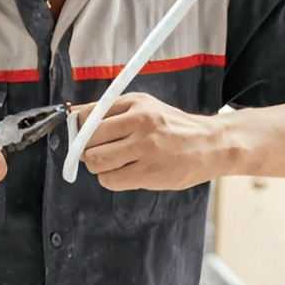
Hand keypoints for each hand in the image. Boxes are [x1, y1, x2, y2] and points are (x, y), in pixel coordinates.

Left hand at [76, 93, 231, 190]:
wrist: (212, 144)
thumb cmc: (174, 127)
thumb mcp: (146, 106)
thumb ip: (111, 111)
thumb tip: (72, 115)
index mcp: (136, 104)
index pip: (88, 115)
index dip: (77, 129)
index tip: (79, 135)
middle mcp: (140, 123)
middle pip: (87, 141)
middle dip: (86, 149)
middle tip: (98, 151)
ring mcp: (145, 149)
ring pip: (96, 162)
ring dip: (98, 166)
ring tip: (113, 162)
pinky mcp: (148, 173)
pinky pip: (110, 180)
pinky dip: (110, 179)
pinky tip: (124, 172)